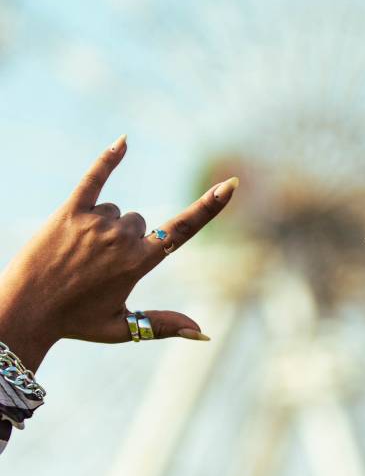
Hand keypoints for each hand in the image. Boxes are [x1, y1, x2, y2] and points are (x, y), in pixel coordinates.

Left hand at [0, 136, 237, 370]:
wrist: (23, 312)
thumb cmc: (74, 323)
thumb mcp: (122, 328)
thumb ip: (163, 325)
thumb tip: (205, 334)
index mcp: (138, 265)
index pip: (182, 230)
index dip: (209, 207)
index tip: (230, 184)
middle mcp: (120, 239)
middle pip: (141, 223)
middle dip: (129, 239)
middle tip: (97, 267)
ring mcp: (94, 223)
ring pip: (116, 212)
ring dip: (105, 227)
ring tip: (78, 254)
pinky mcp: (69, 211)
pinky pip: (93, 178)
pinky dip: (109, 160)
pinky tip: (124, 142)